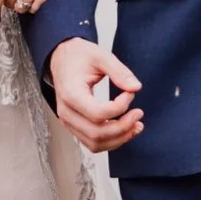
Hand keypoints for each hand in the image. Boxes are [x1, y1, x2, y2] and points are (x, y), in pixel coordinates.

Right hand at [47, 38, 144, 152]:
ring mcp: (68, 121)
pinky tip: (125, 129)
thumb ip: (119, 71)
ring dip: (119, 139)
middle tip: (138, 114)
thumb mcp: (100, 56)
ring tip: (136, 126)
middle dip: (123, 128)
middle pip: (96, 133)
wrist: (62, 59)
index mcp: (71, 93)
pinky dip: (111, 141)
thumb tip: (136, 88)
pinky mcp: (74, 126)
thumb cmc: (78, 56)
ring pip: (95, 143)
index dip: (120, 107)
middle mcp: (66, 112)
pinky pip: (92, 143)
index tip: (130, 94)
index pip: (98, 113)